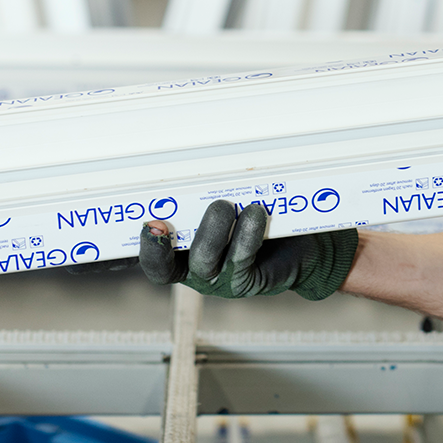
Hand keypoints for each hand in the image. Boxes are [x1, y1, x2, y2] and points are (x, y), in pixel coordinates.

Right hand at [139, 199, 358, 300]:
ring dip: (212, 230)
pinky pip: (241, 260)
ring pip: (204, 261)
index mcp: (179, 255)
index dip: (145, 249)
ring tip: (226, 205)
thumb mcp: (225, 206)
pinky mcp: (247, 282)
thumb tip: (196, 160)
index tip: (148, 224)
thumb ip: (204, 194)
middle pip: (168, 267)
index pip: (151, 261)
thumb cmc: (252, 219)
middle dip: (166, 242)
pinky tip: (255, 212)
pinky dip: (247, 234)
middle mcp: (195, 271)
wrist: (297, 245)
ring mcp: (220, 280)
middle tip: (170, 216)